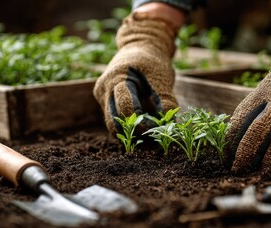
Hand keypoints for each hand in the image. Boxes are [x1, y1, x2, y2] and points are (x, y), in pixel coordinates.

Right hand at [93, 12, 177, 134]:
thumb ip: (166, 103)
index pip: (125, 109)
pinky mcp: (103, 100)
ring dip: (129, 131)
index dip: (141, 123)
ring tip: (150, 133)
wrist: (142, 46)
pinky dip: (127, 124)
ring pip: (111, 123)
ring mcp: (101, 94)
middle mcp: (104, 88)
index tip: (157, 127)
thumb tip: (169, 126)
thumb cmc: (154, 63)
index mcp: (118, 79)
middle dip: (132, 132)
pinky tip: (143, 124)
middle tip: (152, 138)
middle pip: (113, 121)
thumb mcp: (163, 80)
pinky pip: (113, 117)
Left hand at [224, 23, 270, 173]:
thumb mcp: (269, 86)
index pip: (242, 116)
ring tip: (260, 172)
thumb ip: (254, 106)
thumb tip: (232, 135)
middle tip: (238, 169)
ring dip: (269, 160)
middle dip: (245, 153)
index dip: (232, 139)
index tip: (226, 155)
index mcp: (265, 89)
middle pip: (259, 129)